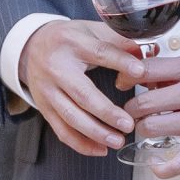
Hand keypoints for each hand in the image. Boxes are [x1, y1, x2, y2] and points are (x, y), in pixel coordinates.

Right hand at [17, 19, 144, 155]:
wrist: (31, 46)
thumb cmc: (69, 39)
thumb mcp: (91, 30)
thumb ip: (118, 40)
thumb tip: (149, 52)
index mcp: (72, 43)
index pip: (99, 52)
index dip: (120, 62)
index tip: (141, 71)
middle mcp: (57, 67)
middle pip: (82, 93)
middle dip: (106, 112)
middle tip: (128, 124)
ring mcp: (47, 90)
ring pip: (71, 116)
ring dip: (95, 132)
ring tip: (118, 141)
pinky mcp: (44, 107)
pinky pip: (61, 130)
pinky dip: (80, 143)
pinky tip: (100, 149)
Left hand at [126, 55, 179, 172]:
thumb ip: (173, 71)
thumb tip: (141, 76)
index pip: (145, 70)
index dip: (126, 76)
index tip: (124, 83)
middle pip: (143, 103)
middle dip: (131, 108)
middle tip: (135, 110)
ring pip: (151, 128)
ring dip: (143, 130)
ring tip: (148, 127)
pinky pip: (176, 164)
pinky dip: (161, 167)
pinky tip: (156, 162)